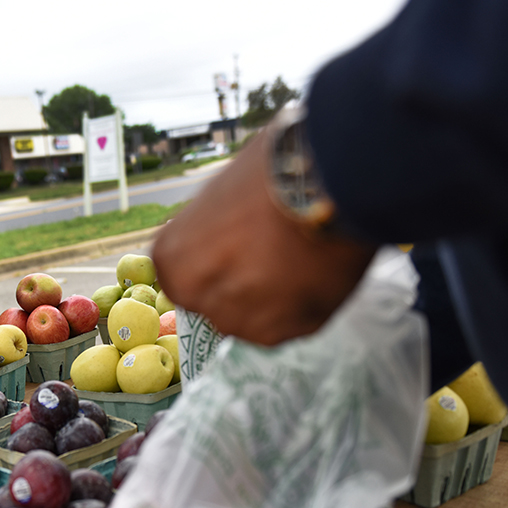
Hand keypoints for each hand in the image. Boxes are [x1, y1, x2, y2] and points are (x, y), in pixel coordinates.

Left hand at [151, 128, 377, 345]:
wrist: (334, 182)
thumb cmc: (275, 172)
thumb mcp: (222, 192)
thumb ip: (208, 228)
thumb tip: (217, 231)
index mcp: (172, 258)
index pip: (180, 276)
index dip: (211, 261)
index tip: (236, 246)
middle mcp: (196, 296)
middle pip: (213, 300)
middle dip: (238, 284)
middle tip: (271, 253)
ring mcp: (237, 320)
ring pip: (248, 318)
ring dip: (267, 300)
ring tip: (296, 261)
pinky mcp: (279, 334)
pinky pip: (281, 327)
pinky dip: (295, 309)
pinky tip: (312, 275)